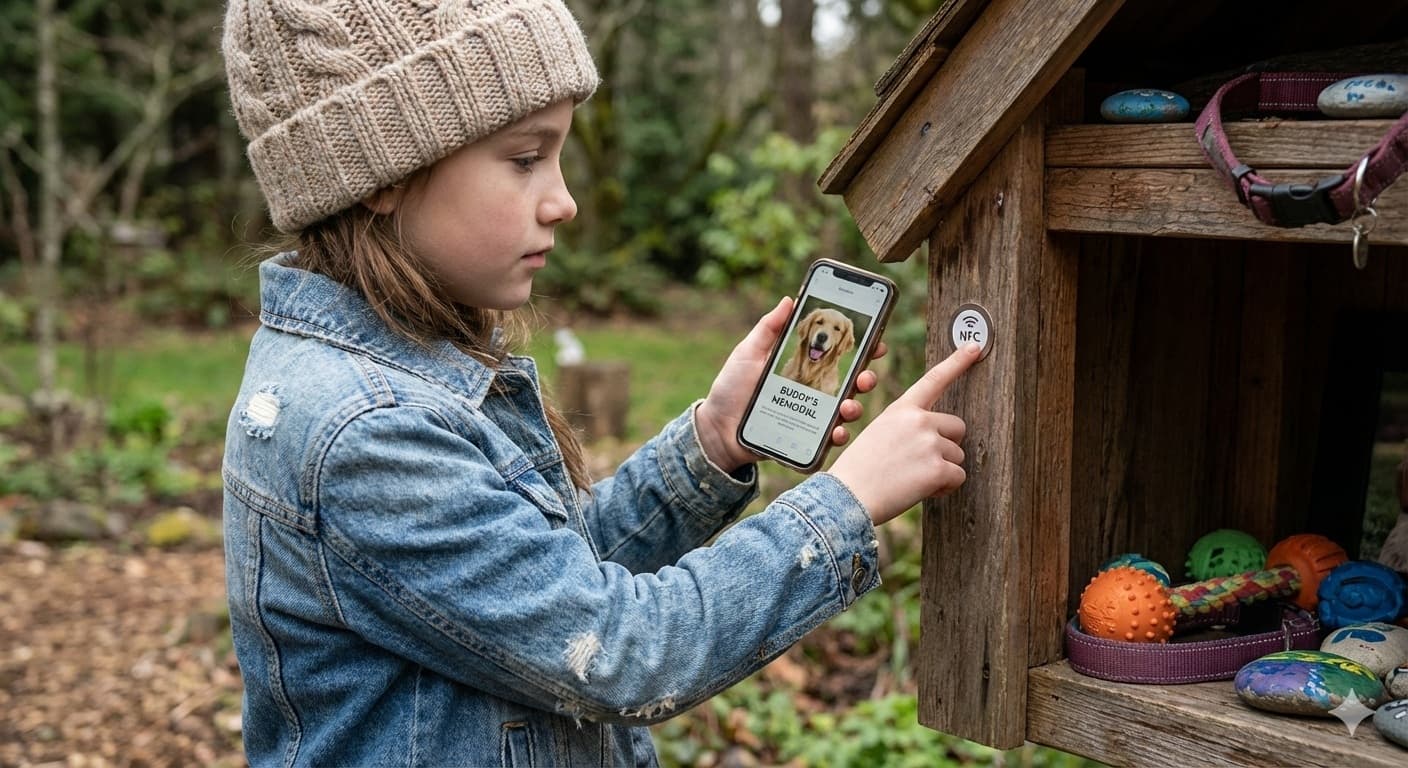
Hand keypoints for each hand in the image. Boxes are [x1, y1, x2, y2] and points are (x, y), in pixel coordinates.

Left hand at [695, 296, 886, 472]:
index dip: (862, 348)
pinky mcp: (805, 439)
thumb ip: (769, 328)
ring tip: (848, 406)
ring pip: (846, 411)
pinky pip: (828, 438)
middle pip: (851, 383)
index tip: (876, 342)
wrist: (717, 428)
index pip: (839, 355)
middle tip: (865, 376)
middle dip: (866, 378)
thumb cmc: (732, 388)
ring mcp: (812, 416)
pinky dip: (837, 435)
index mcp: (805, 367)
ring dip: (855, 407)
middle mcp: (814, 391)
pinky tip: (835, 430)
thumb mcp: (748, 353)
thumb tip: (789, 299)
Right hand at [827, 343, 980, 525]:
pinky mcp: (937, 468)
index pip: (933, 380)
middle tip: (920, 463)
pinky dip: (944, 488)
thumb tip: (936, 439)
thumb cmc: (859, 471)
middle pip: (957, 428)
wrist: (847, 497)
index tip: (974, 347)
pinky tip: (920, 490)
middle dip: (946, 446)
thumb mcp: (879, 435)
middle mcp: (919, 420)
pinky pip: (958, 477)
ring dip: (942, 470)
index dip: (957, 362)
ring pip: (958, 456)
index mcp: (902, 409)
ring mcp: (929, 443)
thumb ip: (908, 429)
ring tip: (912, 479)